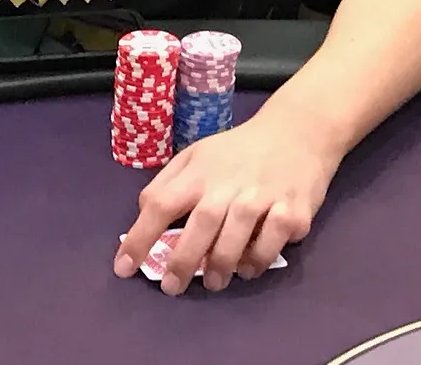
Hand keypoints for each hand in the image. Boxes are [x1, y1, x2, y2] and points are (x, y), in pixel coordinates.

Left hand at [112, 108, 342, 294]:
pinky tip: (250, 267)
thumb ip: (168, 183)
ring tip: (214, 282)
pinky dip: (260, 258)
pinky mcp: (294, 209)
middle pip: (200, 225)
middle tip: (171, 287)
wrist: (297, 132)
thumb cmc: (238, 151)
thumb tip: (143, 214)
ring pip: (237, 237)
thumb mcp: (196, 155)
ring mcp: (263, 196)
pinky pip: (274, 241)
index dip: (139, 237)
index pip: (160, 203)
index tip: (123, 267)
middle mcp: (229, 184)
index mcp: (199, 172)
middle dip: (183, 261)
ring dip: (221, 265)